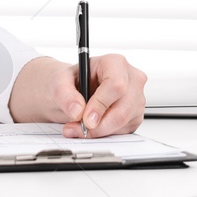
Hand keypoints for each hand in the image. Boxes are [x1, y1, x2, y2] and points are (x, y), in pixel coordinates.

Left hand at [9, 54, 147, 136]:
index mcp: (115, 63)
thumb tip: (77, 110)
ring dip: (99, 131)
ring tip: (78, 127)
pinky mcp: (135, 116)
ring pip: (123, 123)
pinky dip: (105, 134)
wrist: (75, 91)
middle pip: (122, 109)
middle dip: (98, 125)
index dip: (101, 104)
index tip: (85, 118)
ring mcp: (136, 98)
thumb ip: (64, 94)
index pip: (116, 85)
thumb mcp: (59, 81)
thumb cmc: (72, 81)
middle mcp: (131, 79)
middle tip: (77, 128)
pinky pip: (123, 131)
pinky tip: (92, 127)